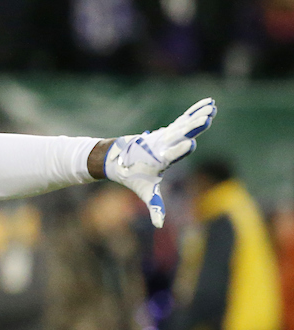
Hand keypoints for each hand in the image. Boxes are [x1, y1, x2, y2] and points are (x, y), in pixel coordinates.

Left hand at [103, 97, 216, 227]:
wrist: (117, 159)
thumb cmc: (134, 177)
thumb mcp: (146, 192)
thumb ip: (155, 206)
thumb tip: (158, 226)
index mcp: (158, 159)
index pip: (170, 154)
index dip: (180, 149)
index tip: (191, 143)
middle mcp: (161, 145)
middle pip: (179, 135)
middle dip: (192, 127)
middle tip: (206, 119)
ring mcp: (164, 136)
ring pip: (183, 124)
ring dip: (197, 116)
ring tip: (212, 108)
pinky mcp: (167, 131)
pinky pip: (184, 119)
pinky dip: (195, 111)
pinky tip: (209, 103)